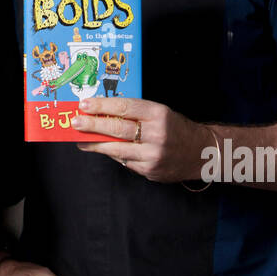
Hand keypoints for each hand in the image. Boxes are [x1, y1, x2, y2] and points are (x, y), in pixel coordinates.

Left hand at [71, 96, 207, 182]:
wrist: (201, 152)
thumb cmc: (175, 128)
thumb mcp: (160, 113)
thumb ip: (135, 113)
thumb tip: (102, 114)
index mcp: (159, 114)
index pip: (124, 107)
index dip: (102, 106)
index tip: (84, 105)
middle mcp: (157, 134)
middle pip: (117, 129)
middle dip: (92, 125)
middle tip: (75, 122)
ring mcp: (153, 155)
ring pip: (117, 149)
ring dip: (95, 145)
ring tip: (80, 141)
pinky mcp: (151, 170)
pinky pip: (126, 161)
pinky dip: (115, 155)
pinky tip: (105, 150)